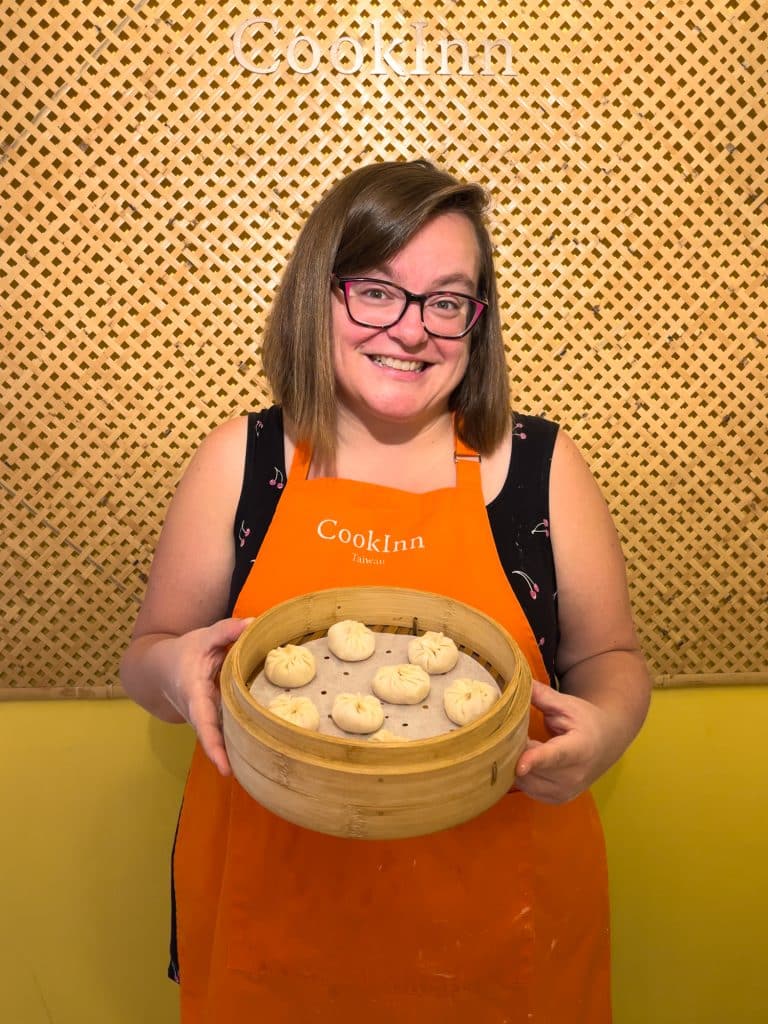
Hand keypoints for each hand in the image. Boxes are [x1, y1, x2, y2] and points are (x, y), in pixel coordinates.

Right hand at [160, 617, 252, 775]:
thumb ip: (226, 631)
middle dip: (231, 758)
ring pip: (222, 738)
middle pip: (215, 740)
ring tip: (264, 769)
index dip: (214, 747)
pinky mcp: (213, 720)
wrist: (160, 668)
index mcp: (195, 695)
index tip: (225, 769)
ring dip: (237, 752)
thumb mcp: (203, 637)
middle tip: (256, 774)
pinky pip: (226, 732)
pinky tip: (263, 751)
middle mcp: (199, 714)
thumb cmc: (184, 653)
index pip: (204, 724)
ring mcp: (206, 720)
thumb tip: (253, 623)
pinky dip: (240, 740)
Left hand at [514, 680, 614, 803]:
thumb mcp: (566, 704)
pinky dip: (522, 774)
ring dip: (516, 764)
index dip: (535, 760)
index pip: (554, 756)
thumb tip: (515, 682)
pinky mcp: (556, 799)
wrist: (607, 743)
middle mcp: (574, 776)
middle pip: (531, 768)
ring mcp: (566, 792)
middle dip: (515, 751)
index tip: (520, 765)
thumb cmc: (585, 720)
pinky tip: (527, 759)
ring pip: (524, 780)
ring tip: (524, 744)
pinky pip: (527, 788)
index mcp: (579, 749)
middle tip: (511, 733)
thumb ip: (540, 695)